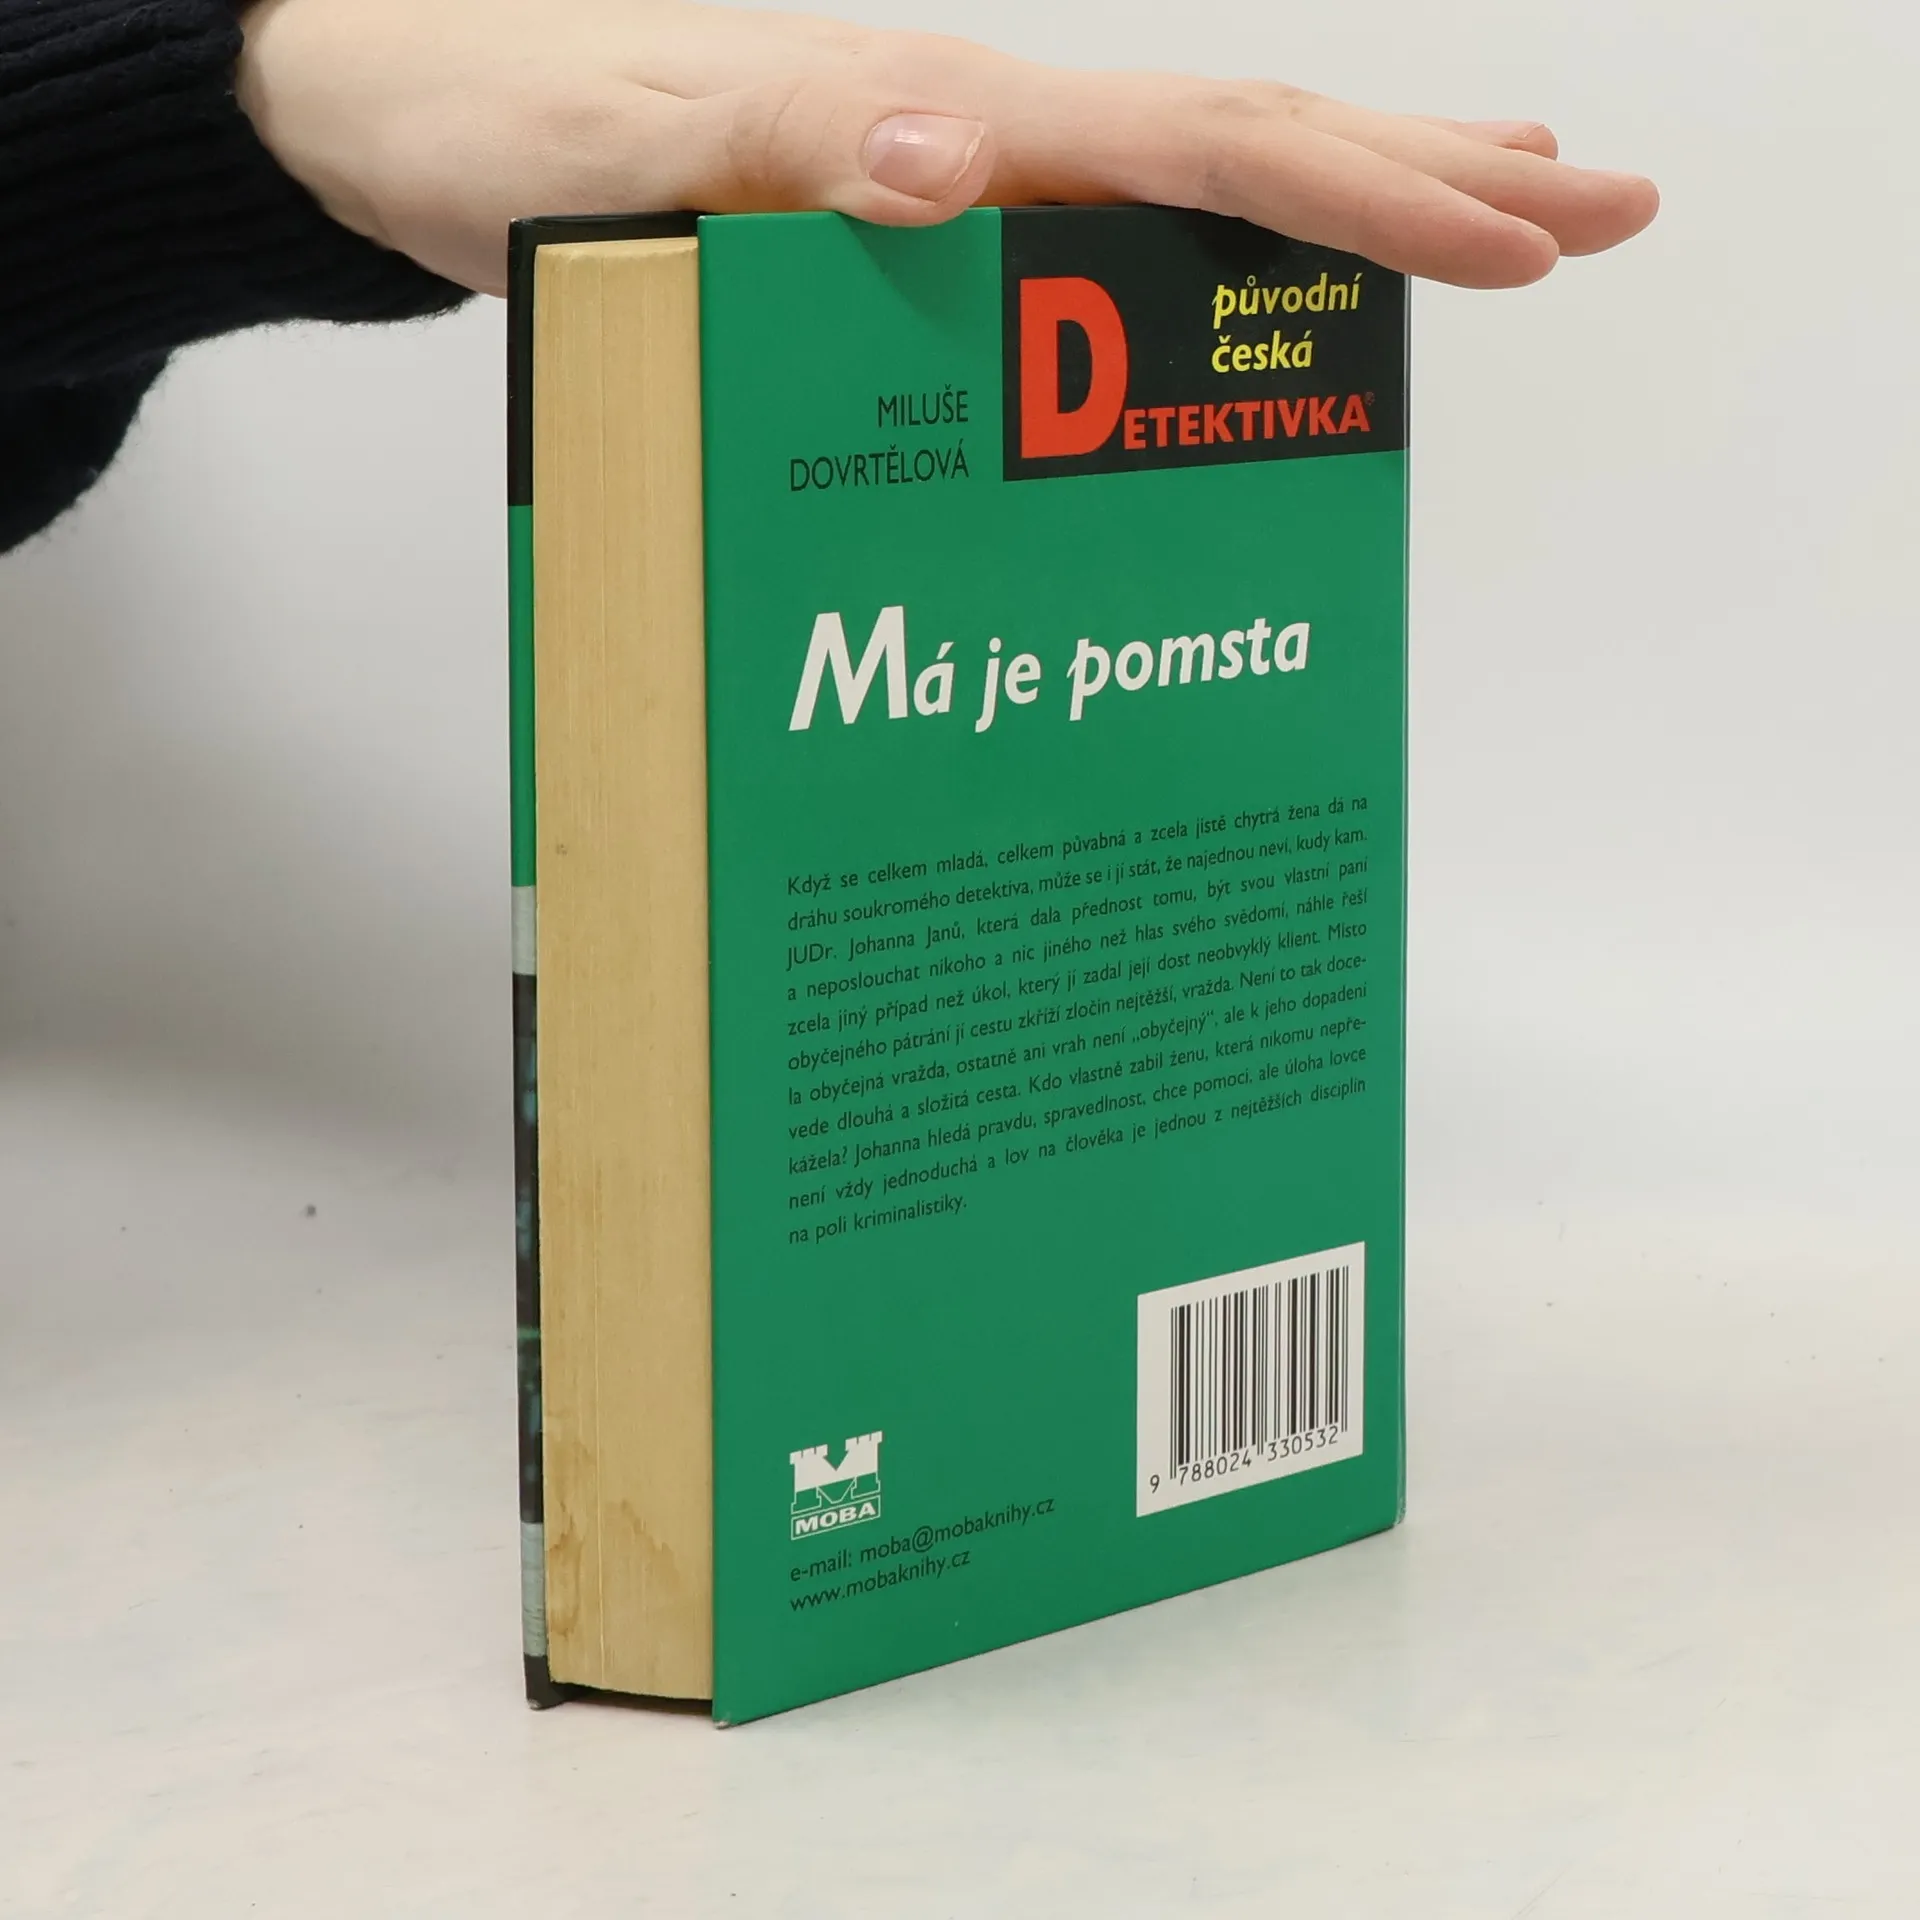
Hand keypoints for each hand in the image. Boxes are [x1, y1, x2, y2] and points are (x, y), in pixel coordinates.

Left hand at [236, 0, 1657, 296]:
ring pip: (1188, 180)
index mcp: (935, 124)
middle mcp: (965, 140)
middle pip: (1241, 143)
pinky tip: (1252, 283)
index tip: (1525, 235)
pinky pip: (1092, 239)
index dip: (1369, 198)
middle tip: (1604, 207)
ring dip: (1352, 201)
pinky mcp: (903, 224)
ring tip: (1497, 217)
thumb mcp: (618, 144)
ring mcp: (945, 179)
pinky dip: (1207, 255)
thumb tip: (959, 159)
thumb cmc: (487, 117)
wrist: (391, 99)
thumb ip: (784, 148)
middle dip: (1429, 179)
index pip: (1201, 149)